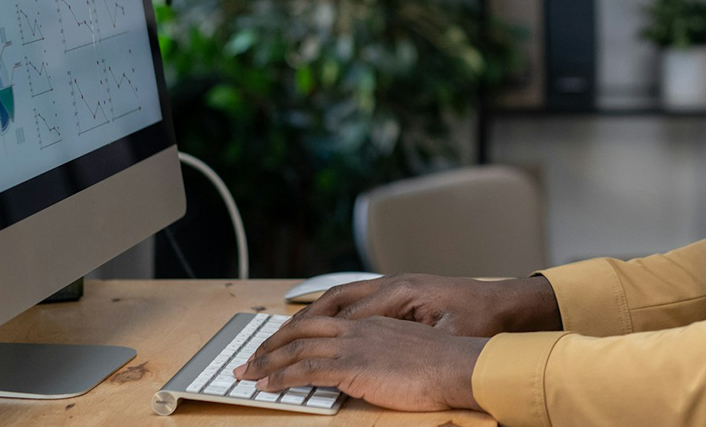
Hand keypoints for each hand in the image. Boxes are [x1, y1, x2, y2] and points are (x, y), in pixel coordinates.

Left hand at [233, 315, 483, 410]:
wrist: (458, 364)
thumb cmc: (444, 363)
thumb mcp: (409, 350)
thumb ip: (384, 354)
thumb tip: (372, 368)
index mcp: (373, 322)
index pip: (323, 320)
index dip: (296, 332)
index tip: (278, 343)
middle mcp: (359, 328)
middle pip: (302, 328)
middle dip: (272, 344)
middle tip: (250, 358)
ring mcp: (355, 345)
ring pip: (298, 348)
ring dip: (267, 362)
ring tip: (247, 374)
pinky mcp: (353, 366)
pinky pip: (307, 370)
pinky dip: (281, 377)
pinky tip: (267, 385)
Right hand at [292, 273, 560, 336]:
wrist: (504, 304)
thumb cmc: (479, 319)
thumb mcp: (445, 334)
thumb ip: (407, 340)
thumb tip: (368, 347)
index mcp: (401, 292)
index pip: (346, 314)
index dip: (315, 334)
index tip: (287, 354)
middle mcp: (391, 285)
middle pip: (333, 301)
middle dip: (299, 323)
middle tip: (270, 345)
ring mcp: (393, 288)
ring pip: (340, 299)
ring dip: (311, 317)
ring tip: (282, 336)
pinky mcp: (399, 295)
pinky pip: (354, 302)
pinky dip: (330, 314)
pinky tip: (317, 329)